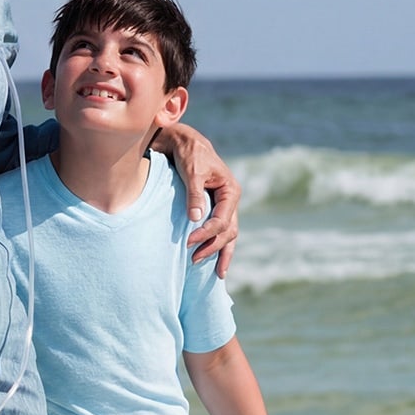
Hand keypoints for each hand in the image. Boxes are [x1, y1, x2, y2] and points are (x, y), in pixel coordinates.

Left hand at [151, 121, 240, 276]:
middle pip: (228, 232)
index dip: (207, 234)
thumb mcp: (192, 171)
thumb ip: (194, 194)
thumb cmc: (190, 154)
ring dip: (217, 252)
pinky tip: (214, 264)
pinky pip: (219, 232)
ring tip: (210, 271)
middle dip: (213, 248)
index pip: (222, 221)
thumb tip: (196, 219)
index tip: (188, 242)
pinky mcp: (213, 209)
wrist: (184, 143)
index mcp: (230, 191)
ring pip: (227, 236)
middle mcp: (230, 201)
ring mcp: (224, 207)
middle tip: (193, 260)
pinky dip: (217, 247)